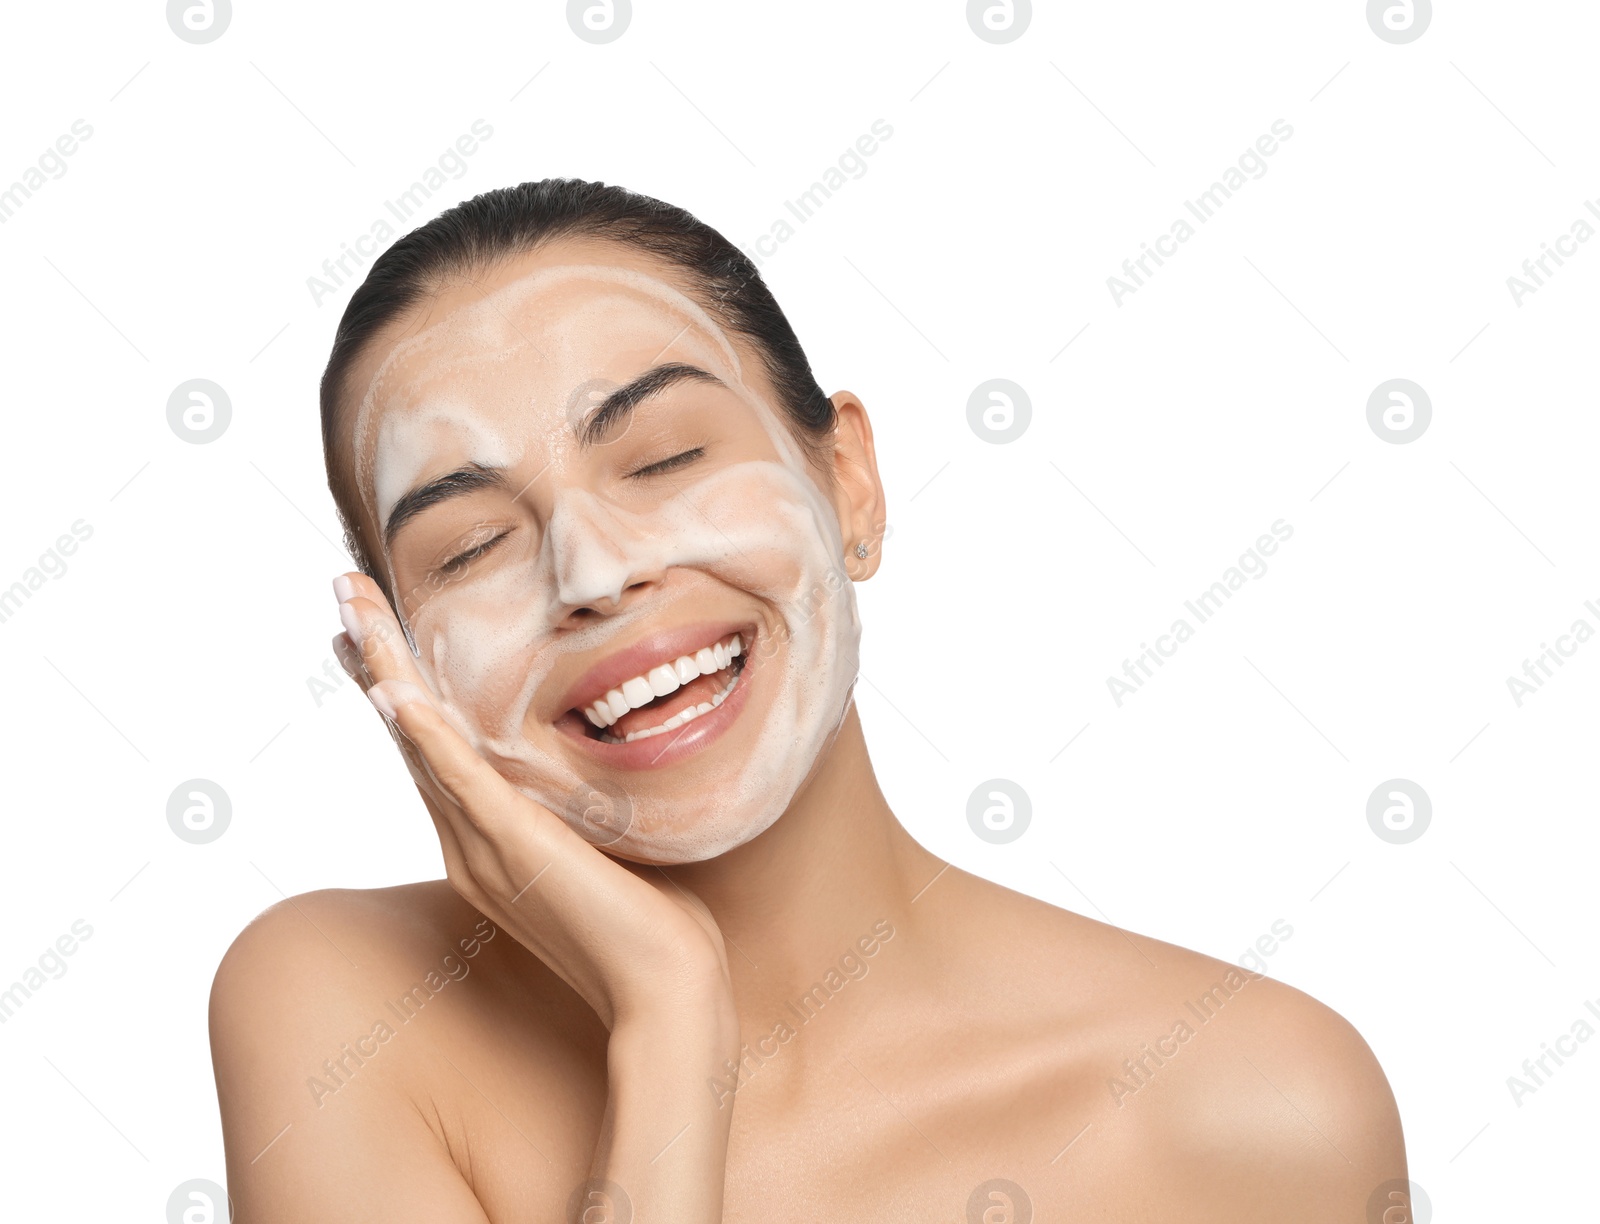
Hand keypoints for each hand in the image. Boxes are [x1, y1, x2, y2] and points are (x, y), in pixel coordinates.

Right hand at [332, 571, 737, 1037]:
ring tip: (350, 610)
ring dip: (383, 672)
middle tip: (342, 595)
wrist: (666, 988)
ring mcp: (484, 846)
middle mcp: (469, 844)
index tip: (375, 636)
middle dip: (376, 660)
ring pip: (419, 744)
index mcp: (486, 844)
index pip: (433, 751)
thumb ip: (581, 812)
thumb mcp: (604, 849)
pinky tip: (391, 690)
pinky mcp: (513, 847)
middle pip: (409, 737)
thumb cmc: (651, 925)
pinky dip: (424, 734)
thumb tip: (599, 769)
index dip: (400, 690)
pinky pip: (458, 780)